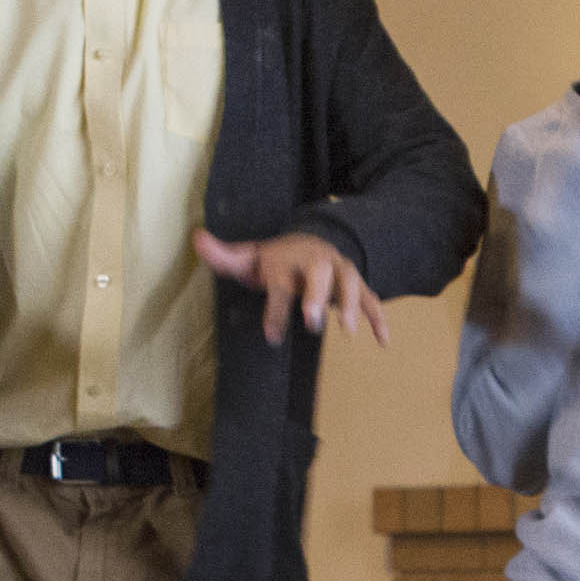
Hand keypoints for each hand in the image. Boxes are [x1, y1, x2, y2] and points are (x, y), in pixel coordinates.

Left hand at [195, 228, 388, 345]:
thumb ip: (223, 255)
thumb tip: (196, 239)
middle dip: (317, 296)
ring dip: (350, 304)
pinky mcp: (356, 285)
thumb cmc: (274, 261)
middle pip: (319, 273)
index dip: (275, 308)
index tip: (271, 335)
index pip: (280, 282)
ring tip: (346, 331)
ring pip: (350, 281)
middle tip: (311, 321)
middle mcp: (316, 262)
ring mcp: (339, 271)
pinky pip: (372, 299)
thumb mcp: (247, 258)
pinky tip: (383, 342)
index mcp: (287, 259)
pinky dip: (379, 318)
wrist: (307, 244)